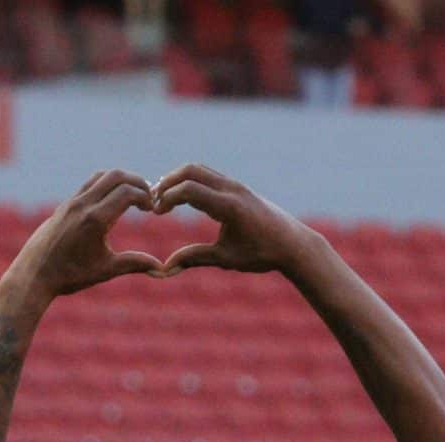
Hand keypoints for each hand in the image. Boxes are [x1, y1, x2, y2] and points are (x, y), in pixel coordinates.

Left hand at [3, 169, 162, 302]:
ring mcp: (72, 202)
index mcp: (95, 219)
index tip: (152, 209)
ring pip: (101, 176)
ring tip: (132, 198)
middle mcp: (83, 205)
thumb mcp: (106, 270)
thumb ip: (134, 263)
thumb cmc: (70, 275)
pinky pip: (89, 184)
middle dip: (136, 183)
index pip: (127, 192)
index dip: (145, 197)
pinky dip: (106, 186)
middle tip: (147, 199)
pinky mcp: (65, 205)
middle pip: (116, 176)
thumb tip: (160, 268)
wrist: (34, 274)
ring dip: (120, 181)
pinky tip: (112, 203)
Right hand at [152, 164, 317, 276]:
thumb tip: (165, 269)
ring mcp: (236, 185)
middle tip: (152, 201)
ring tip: (162, 198)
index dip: (167, 198)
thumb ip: (194, 258)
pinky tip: (181, 197)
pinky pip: (208, 175)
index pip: (189, 190)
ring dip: (178, 179)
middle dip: (167, 183)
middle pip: (190, 171)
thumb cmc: (261, 254)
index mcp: (229, 206)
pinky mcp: (237, 187)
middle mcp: (232, 189)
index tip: (155, 213)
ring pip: (199, 170)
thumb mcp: (226, 259)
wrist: (292, 243)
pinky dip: (191, 181)